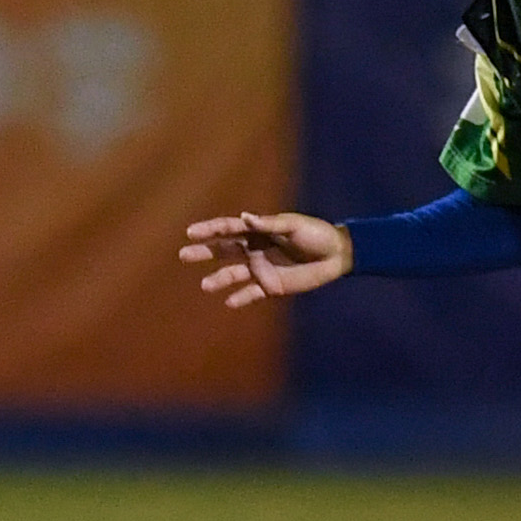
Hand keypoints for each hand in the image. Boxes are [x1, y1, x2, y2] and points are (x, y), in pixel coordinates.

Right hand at [180, 212, 353, 308]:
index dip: (209, 230)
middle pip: (223, 250)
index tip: (190, 232)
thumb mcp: (293, 225)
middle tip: (183, 255)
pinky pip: (250, 293)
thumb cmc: (315, 234)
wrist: (336, 255)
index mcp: (258, 231)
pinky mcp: (270, 287)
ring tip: (205, 286)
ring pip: (232, 274)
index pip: (228, 229)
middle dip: (204, 252)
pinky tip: (228, 303)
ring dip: (219, 279)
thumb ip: (268, 224)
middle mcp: (254, 249)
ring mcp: (261, 269)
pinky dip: (239, 299)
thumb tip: (244, 218)